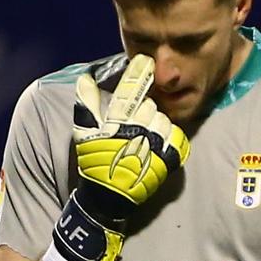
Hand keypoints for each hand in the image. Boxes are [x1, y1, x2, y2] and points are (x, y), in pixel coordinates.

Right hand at [52, 55, 189, 260]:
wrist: (108, 198)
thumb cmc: (94, 163)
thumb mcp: (83, 132)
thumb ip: (87, 104)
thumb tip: (86, 78)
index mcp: (116, 120)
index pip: (129, 89)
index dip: (138, 72)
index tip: (146, 61)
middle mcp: (136, 129)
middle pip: (151, 106)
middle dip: (146, 113)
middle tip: (137, 127)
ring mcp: (153, 145)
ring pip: (165, 121)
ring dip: (159, 127)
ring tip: (147, 140)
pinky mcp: (167, 161)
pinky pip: (177, 140)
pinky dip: (172, 141)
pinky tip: (162, 147)